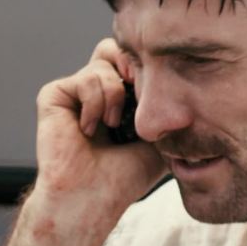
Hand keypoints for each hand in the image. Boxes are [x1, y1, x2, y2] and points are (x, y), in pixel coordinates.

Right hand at [33, 38, 165, 217]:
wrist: (92, 198)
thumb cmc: (124, 176)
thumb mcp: (160, 137)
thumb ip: (169, 110)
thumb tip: (192, 88)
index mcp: (117, 97)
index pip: (132, 60)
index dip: (147, 66)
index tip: (157, 87)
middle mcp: (94, 90)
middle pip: (114, 47)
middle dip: (132, 63)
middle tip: (137, 88)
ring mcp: (73, 91)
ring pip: (103, 61)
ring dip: (114, 94)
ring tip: (110, 124)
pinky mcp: (54, 95)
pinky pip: (84, 78)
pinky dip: (95, 103)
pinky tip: (89, 129)